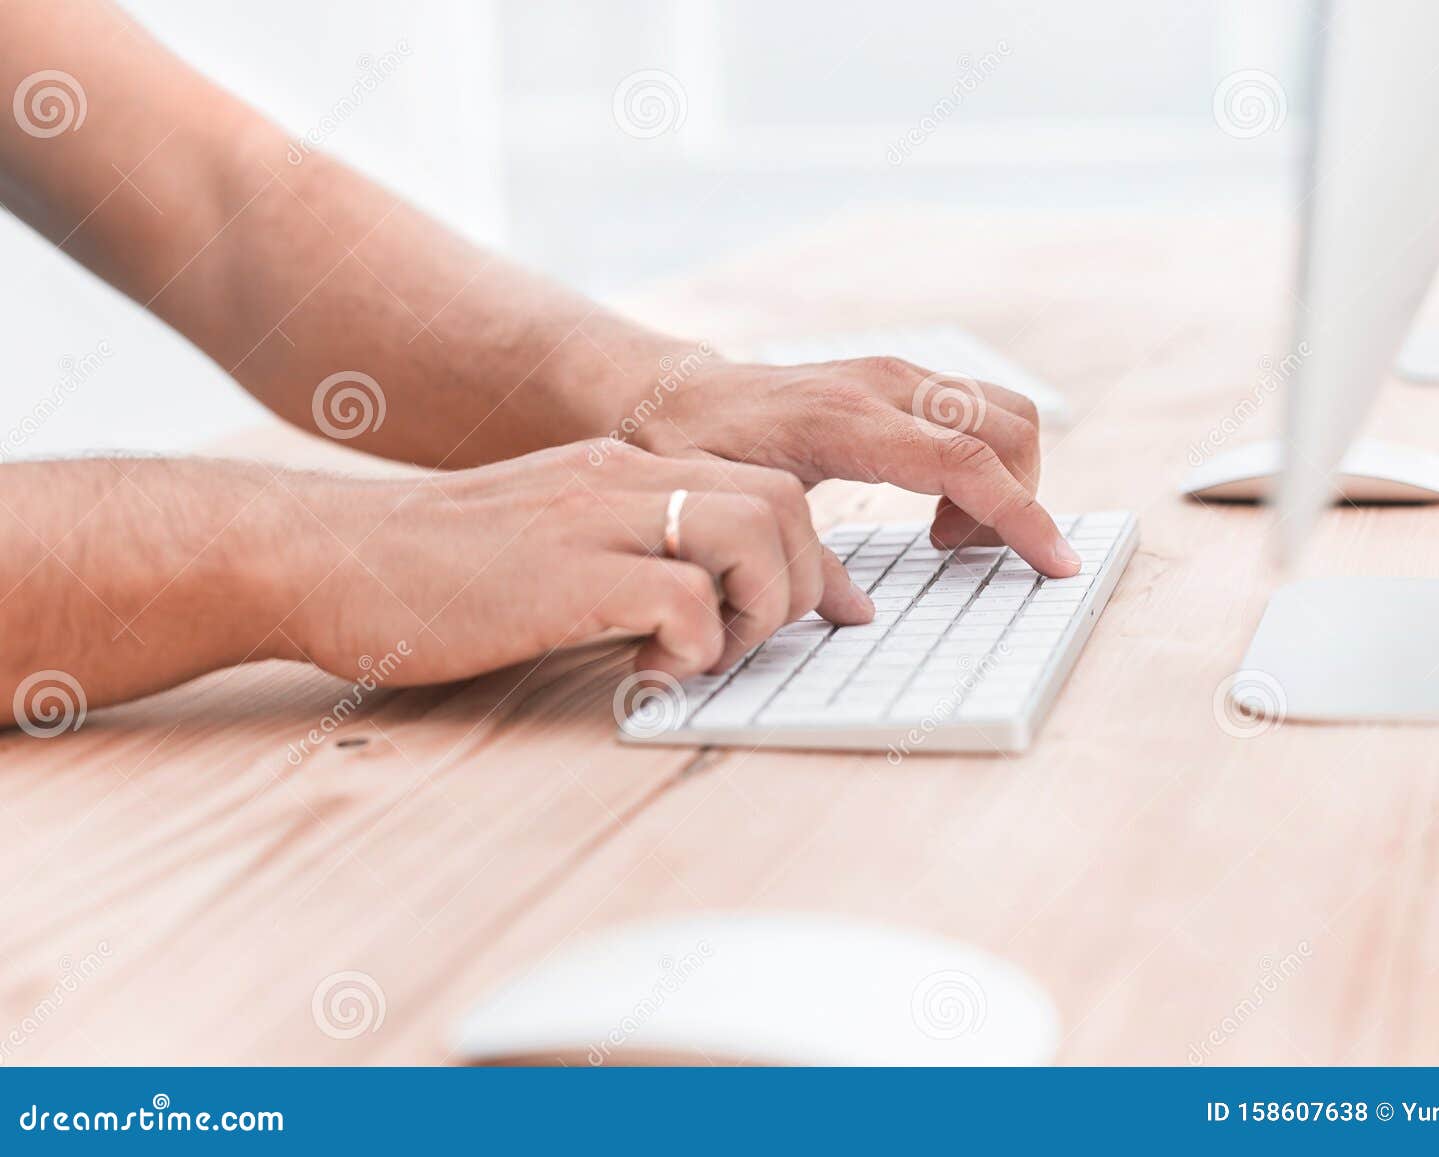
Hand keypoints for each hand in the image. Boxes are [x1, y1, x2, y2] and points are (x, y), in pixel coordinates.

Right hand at [280, 441, 874, 682]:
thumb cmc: (429, 572)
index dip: (811, 557)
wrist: (320, 557)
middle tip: (749, 640)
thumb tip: (699, 615)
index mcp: (621, 469)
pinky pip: (687, 596)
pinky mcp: (564, 574)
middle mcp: (621, 477)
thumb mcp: (547, 546)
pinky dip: (697, 644)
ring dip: (760, 606)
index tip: (820, 614)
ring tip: (708, 652)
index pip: (764, 486)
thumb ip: (626, 561)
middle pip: (784, 501)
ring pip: (757, 529)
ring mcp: (594, 518)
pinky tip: (650, 668)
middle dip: (800, 582)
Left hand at [625, 353, 1080, 576]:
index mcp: (844, 420)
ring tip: (947, 536)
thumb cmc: (694, 454)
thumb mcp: (730, 512)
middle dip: (1017, 500)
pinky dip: (986, 462)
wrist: (674, 394)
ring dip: (1004, 480)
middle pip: (1007, 427)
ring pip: (1004, 413)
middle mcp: (882, 384)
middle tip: (961, 555)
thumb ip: (795, 559)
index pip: (962, 458)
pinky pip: (979, 414)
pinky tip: (937, 509)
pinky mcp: (902, 380)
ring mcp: (897, 374)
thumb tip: (859, 614)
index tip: (1054, 561)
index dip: (1018, 513)